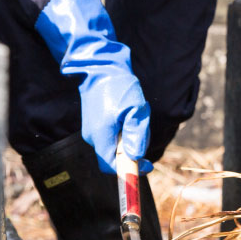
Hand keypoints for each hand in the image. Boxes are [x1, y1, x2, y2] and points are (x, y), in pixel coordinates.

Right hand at [36, 0, 151, 173]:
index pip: (113, 167)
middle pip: (116, 157)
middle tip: (142, 127)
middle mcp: (93, 138)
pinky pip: (112, 135)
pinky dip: (123, 129)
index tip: (148, 165)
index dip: (130, 172)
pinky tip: (127, 111)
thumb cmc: (118, 86)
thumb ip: (136, 134)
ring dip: (130, 135)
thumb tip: (137, 156)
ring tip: (135, 113)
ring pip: (115, 145)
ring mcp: (92, 131)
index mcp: (102, 137)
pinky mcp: (94, 124)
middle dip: (133, 148)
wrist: (99, 68)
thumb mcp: (135, 108)